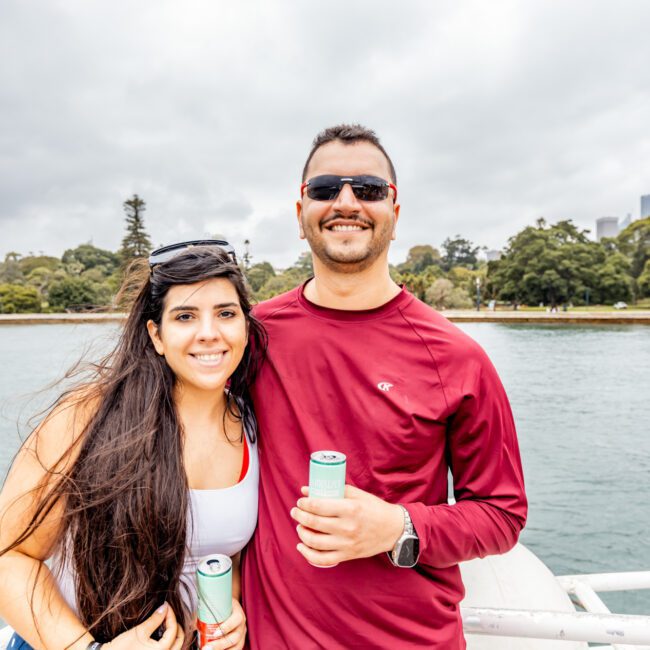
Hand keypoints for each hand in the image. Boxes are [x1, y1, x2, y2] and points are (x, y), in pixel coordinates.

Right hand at [104, 602, 183, 649]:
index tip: (166, 605)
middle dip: (177, 626)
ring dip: (174, 635)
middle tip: (169, 614)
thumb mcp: (139, 631)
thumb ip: (155, 619)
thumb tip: (165, 607)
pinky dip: (168, 642)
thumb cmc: (121, 648)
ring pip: (175, 647)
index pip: (173, 630)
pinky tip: (163, 633)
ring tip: (168, 622)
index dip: (171, 615)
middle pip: (179, 641)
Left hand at [201, 598, 246, 649]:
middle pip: (235, 637)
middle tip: (206, 648)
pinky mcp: (240, 642)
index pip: (236, 619)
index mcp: (238, 612)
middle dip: (220, 644)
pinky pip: (236, 649)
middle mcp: (242, 625)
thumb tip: (192, 623)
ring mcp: (242, 635)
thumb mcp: (216, 605)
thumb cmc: (221, 606)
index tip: (214, 634)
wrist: (229, 607)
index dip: (226, 627)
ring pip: (236, 646)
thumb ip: (206, 613)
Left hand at [290, 485, 404, 567]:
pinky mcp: (347, 555)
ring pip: (315, 541)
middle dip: (300, 515)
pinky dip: (308, 554)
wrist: (393, 530)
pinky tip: (301, 545)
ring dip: (302, 532)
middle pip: (314, 522)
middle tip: (295, 511)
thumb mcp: (357, 495)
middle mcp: (347, 527)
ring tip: (299, 525)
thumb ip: (334, 490)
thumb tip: (307, 489)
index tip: (300, 501)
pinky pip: (322, 559)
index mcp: (350, 509)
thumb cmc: (374, 508)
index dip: (305, 503)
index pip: (319, 506)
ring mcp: (346, 544)